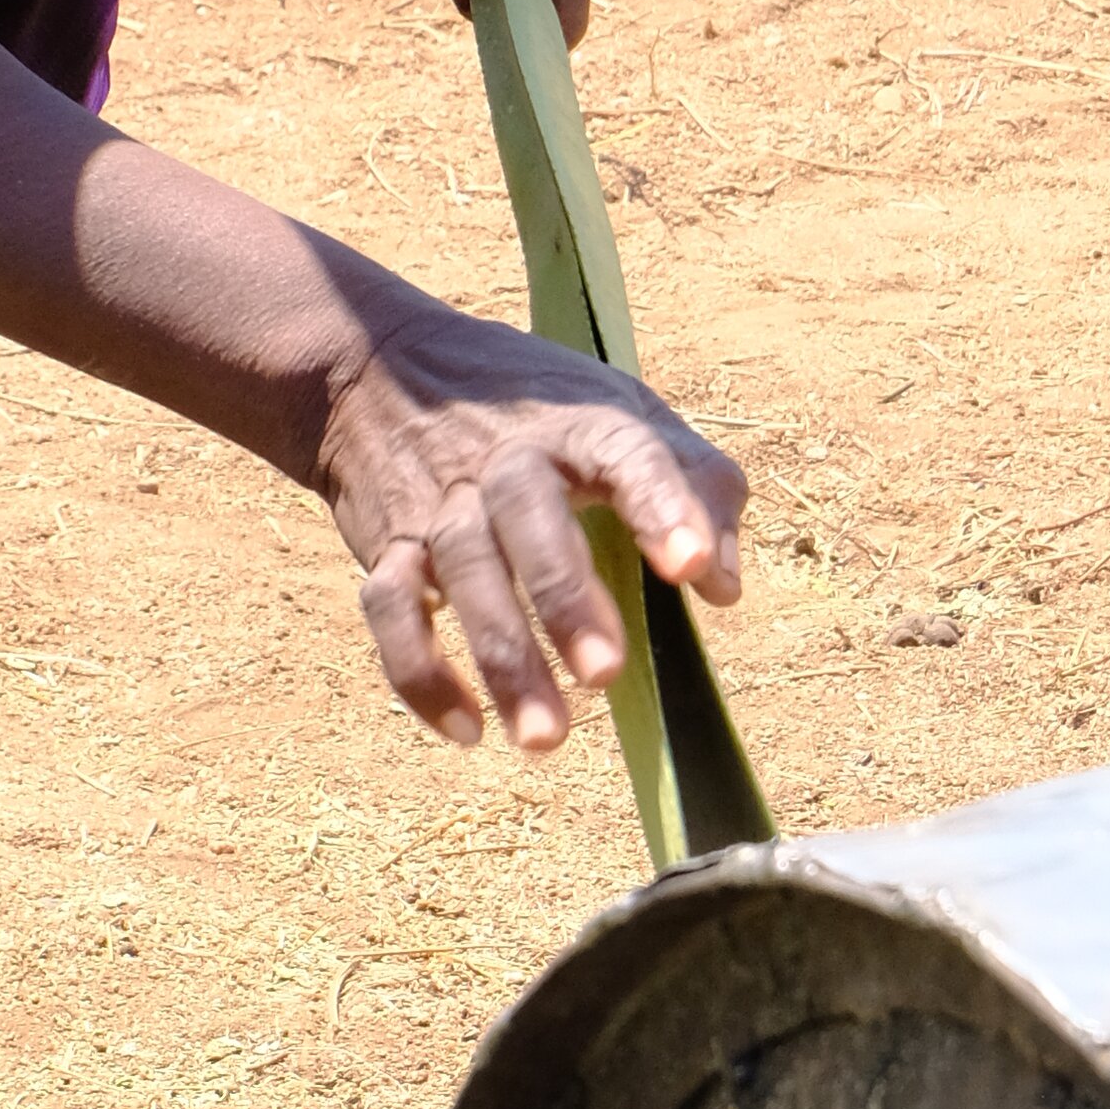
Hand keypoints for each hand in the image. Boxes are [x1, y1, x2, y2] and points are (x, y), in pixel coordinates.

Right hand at [318, 288, 744, 753]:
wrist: (386, 371)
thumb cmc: (539, 412)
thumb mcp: (625, 414)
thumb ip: (697, 486)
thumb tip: (723, 588)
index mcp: (577, 425)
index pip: (625, 453)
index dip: (662, 506)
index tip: (694, 568)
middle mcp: (505, 459)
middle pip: (527, 515)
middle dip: (564, 595)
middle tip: (607, 674)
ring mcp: (440, 502)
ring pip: (460, 571)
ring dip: (500, 655)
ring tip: (546, 738)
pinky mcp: (387, 545)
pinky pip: (389, 609)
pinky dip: (419, 671)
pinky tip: (467, 730)